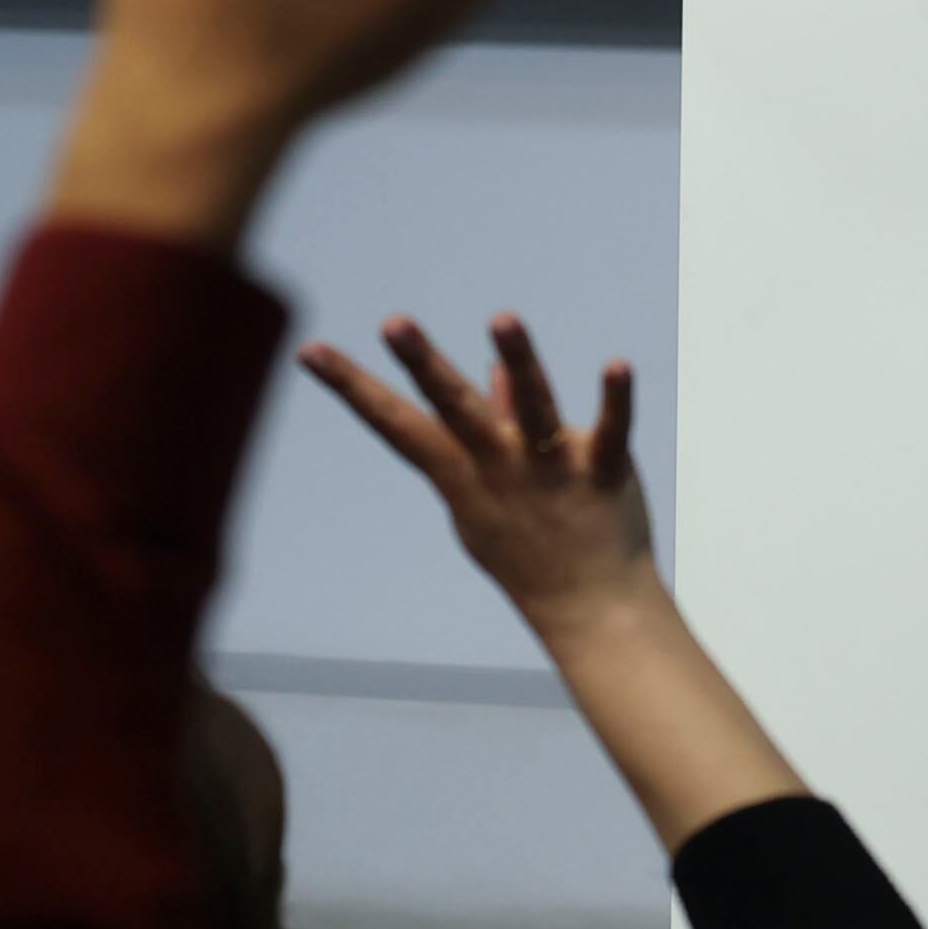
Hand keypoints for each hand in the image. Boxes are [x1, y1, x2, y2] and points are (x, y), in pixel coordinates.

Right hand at [307, 313, 809, 849]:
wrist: (589, 610)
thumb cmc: (533, 548)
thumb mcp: (493, 493)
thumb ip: (495, 423)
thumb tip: (494, 370)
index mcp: (463, 471)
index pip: (396, 423)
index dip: (352, 387)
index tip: (310, 351)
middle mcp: (500, 466)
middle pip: (455, 408)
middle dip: (423, 364)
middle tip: (393, 322)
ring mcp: (550, 471)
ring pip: (531, 410)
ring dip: (517, 363)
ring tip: (502, 318)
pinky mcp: (602, 473)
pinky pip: (611, 433)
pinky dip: (615, 400)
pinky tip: (617, 365)